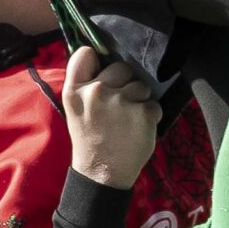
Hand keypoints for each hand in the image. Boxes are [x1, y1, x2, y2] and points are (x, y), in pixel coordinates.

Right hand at [60, 46, 161, 187]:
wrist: (101, 174)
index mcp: (74, 91)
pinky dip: (150, 116)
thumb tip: (103, 58)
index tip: (101, 71)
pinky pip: (154, 104)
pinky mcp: (143, 112)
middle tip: (117, 106)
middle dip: (124, 82)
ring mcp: (121, 101)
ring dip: (139, 100)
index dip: (96, 59)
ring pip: (141, 85)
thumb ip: (86, 84)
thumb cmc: (89, 139)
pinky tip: (137, 130)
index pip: (85, 54)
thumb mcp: (76, 110)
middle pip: (121, 67)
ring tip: (128, 120)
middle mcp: (96, 91)